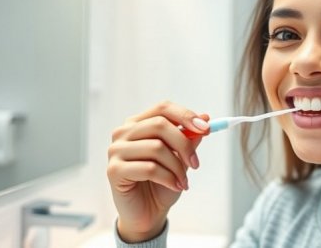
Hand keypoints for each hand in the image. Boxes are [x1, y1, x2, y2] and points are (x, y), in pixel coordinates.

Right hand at [106, 101, 209, 242]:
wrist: (147, 213)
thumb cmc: (162, 182)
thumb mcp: (180, 157)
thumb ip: (189, 137)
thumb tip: (205, 118)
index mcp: (138, 123)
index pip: (163, 108)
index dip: (185, 115)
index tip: (206, 128)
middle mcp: (123, 133)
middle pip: (160, 125)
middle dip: (184, 144)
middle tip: (196, 163)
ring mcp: (116, 150)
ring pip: (156, 148)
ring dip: (177, 167)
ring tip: (184, 181)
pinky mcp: (114, 170)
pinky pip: (149, 168)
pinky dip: (168, 178)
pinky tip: (175, 186)